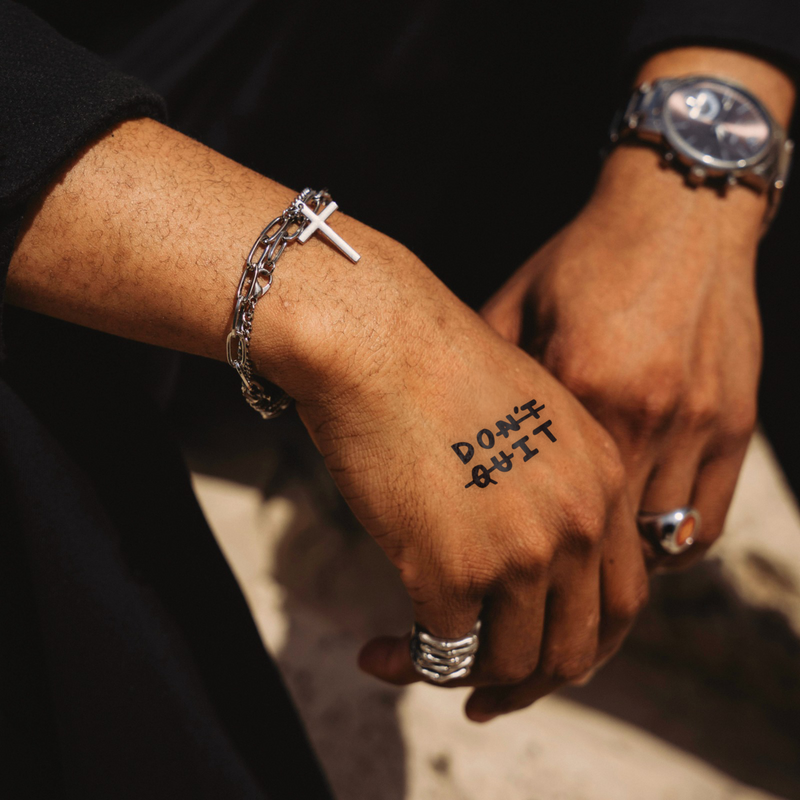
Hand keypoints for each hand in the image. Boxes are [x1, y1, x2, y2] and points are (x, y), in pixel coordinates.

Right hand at [9, 117, 646, 719]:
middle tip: (488, 695)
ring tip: (417, 664)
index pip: (621, 593)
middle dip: (533, 682)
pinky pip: (443, 654)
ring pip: (517, 663)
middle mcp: (577, 519)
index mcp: (602, 476)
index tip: (538, 650)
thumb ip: (543, 483)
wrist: (372, 338)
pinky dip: (409, 666)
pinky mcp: (454, 574)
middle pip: (581, 644)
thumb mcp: (522, 416)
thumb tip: (515, 554)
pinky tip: (376, 651)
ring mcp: (522, 551)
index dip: (583, 637)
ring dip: (471, 684)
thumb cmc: (428, 365)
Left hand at [482, 146, 763, 569]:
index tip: (484, 589)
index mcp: (575, 392)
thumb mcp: (513, 310)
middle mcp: (639, 416)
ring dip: (613, 576)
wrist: (676, 211)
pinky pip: (703, 521)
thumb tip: (442, 443)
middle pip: (600, 548)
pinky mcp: (735, 425)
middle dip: (560, 596)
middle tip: (525, 616)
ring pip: (654, 545)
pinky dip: (668, 547)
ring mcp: (694, 424)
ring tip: (578, 585)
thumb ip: (487, 380)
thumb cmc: (581, 261)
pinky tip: (636, 546)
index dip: (510, 564)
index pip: (542, 513)